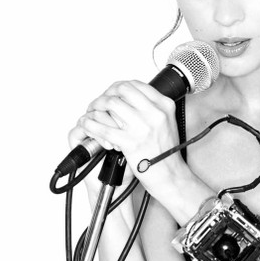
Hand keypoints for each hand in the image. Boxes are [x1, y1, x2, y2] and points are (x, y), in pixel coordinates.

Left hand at [70, 80, 182, 197]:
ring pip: (111, 103)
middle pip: (122, 89)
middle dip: (106, 94)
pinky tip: (88, 126)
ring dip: (97, 106)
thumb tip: (129, 98)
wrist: (171, 177)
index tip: (112, 93)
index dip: (118, 87)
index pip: (135, 84)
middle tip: (100, 103)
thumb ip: (151, 108)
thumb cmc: (167, 154)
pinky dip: (91, 124)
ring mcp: (142, 127)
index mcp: (164, 106)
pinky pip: (104, 127)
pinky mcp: (130, 143)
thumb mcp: (166, 123)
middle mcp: (155, 113)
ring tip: (93, 114)